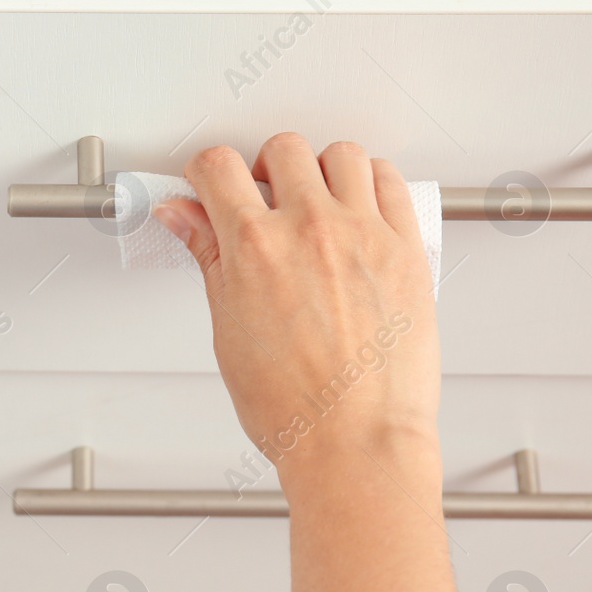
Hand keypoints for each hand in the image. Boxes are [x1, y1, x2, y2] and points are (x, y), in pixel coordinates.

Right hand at [153, 133, 439, 491]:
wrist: (355, 442)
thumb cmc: (293, 407)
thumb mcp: (227, 329)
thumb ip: (208, 258)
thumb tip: (184, 219)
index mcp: (254, 247)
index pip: (218, 166)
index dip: (206, 172)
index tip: (209, 186)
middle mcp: (309, 228)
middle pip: (282, 149)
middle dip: (265, 169)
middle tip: (264, 201)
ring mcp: (363, 234)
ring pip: (342, 154)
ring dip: (321, 170)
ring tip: (316, 203)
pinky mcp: (407, 248)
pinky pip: (391, 181)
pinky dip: (372, 183)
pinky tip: (360, 209)